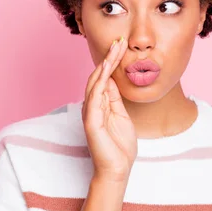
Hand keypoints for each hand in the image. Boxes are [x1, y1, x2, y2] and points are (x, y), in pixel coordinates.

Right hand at [81, 37, 136, 182]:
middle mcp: (92, 104)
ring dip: (105, 64)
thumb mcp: (121, 115)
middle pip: (99, 75)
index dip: (112, 60)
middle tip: (119, 41)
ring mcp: (90, 112)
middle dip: (109, 57)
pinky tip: (106, 70)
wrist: (117, 169)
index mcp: (100, 103)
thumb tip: (112, 79)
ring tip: (114, 49)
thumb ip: (114, 98)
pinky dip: (99, 82)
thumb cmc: (120, 146)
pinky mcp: (91, 120)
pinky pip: (94, 97)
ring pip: (95, 82)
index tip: (121, 45)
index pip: (105, 77)